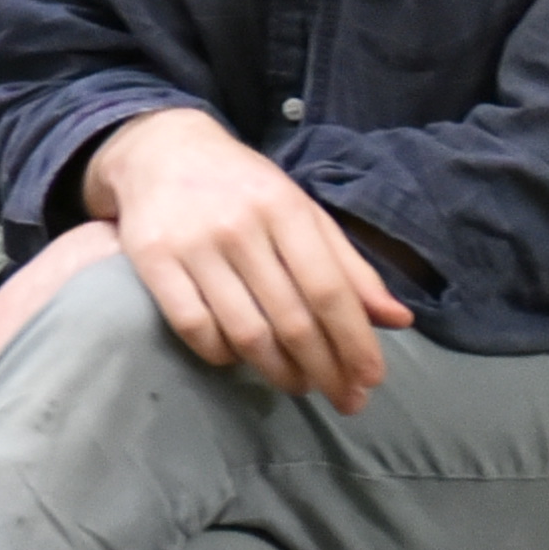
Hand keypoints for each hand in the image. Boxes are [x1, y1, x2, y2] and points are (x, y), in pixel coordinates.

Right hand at [84, 106, 410, 409]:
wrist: (160, 150)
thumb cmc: (242, 187)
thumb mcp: (302, 212)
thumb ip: (347, 265)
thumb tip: (397, 319)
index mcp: (286, 208)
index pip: (329, 289)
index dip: (354, 341)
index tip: (370, 380)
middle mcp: (241, 225)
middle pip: (292, 318)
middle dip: (326, 368)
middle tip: (345, 399)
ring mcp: (193, 244)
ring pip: (245, 330)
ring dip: (279, 370)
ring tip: (299, 384)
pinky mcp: (151, 260)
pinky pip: (193, 326)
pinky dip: (221, 354)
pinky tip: (239, 360)